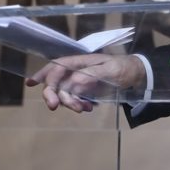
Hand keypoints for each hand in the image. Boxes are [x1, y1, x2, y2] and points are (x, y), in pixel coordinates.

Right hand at [25, 54, 146, 113]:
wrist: (137, 75)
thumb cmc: (123, 68)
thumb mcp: (110, 70)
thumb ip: (91, 75)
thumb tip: (72, 82)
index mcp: (80, 61)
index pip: (57, 66)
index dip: (43, 74)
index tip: (32, 84)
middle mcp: (76, 71)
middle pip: (55, 82)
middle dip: (52, 94)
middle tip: (54, 107)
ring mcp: (79, 81)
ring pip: (64, 93)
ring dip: (70, 102)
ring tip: (85, 108)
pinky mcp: (84, 91)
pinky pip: (74, 99)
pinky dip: (78, 105)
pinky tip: (89, 108)